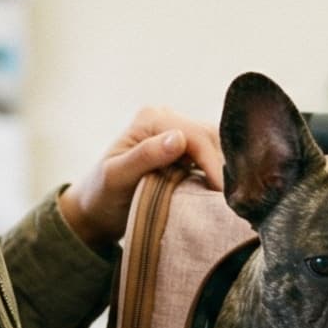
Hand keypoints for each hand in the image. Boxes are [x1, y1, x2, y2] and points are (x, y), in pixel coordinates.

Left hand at [57, 106, 226, 249]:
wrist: (95, 210)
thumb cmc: (102, 195)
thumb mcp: (117, 177)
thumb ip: (145, 157)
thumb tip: (178, 138)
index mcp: (150, 118)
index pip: (194, 135)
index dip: (211, 163)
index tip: (220, 193)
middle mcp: (165, 117)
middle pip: (209, 136)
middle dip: (221, 165)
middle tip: (231, 199)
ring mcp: (174, 132)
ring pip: (214, 144)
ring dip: (222, 169)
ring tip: (227, 197)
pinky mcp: (182, 149)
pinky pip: (209, 155)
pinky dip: (217, 172)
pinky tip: (219, 192)